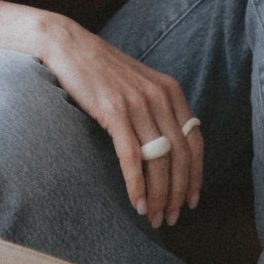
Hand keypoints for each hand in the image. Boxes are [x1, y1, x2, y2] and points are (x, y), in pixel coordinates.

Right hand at [30, 12, 202, 230]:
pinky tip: (137, 203)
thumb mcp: (138, 84)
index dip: (196, 175)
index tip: (191, 200)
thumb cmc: (99, 69)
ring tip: (153, 218)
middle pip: (181, 156)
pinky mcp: (114, 111)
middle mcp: (160, 97)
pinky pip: (132, 157)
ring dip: (159, 195)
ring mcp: (138, 103)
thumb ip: (155, 108)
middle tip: (171, 218)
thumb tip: (165, 147)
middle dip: (178, 193)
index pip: (195, 141)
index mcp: (170, 91)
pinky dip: (137, 184)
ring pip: (159, 161)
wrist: (67, 45)